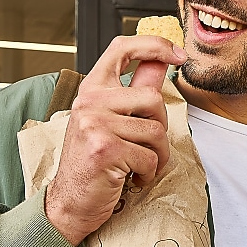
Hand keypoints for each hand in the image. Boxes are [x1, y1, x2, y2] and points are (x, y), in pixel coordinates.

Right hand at [44, 35, 186, 245]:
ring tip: (137, 165)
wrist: (69, 202)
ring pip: (156, 132)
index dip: (154, 44)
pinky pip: (150, 157)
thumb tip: (161, 61)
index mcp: (92, 88)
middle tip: (145, 147)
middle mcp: (90, 101)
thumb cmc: (91, 161)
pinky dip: (148, 173)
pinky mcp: (105, 149)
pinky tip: (131, 178)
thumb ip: (135, 90)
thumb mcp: (109, 120)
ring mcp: (95, 124)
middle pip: (153, 98)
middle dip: (159, 128)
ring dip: (156, 156)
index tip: (177, 53)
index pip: (122, 47)